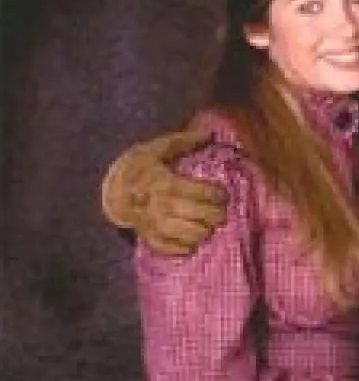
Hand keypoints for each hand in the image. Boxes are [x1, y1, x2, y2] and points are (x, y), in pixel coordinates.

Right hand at [102, 131, 225, 254]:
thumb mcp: (158, 148)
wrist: (112, 187)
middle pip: (194, 214)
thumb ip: (183, 141)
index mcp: (163, 182)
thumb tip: (207, 133)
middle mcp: (158, 205)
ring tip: (210, 227)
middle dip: (213, 215)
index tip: (223, 194)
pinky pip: (165, 247)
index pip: (196, 191)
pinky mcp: (147, 236)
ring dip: (200, 232)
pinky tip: (192, 243)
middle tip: (222, 213)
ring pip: (182, 234)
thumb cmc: (140, 166)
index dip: (215, 194)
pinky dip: (181, 248)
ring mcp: (152, 223)